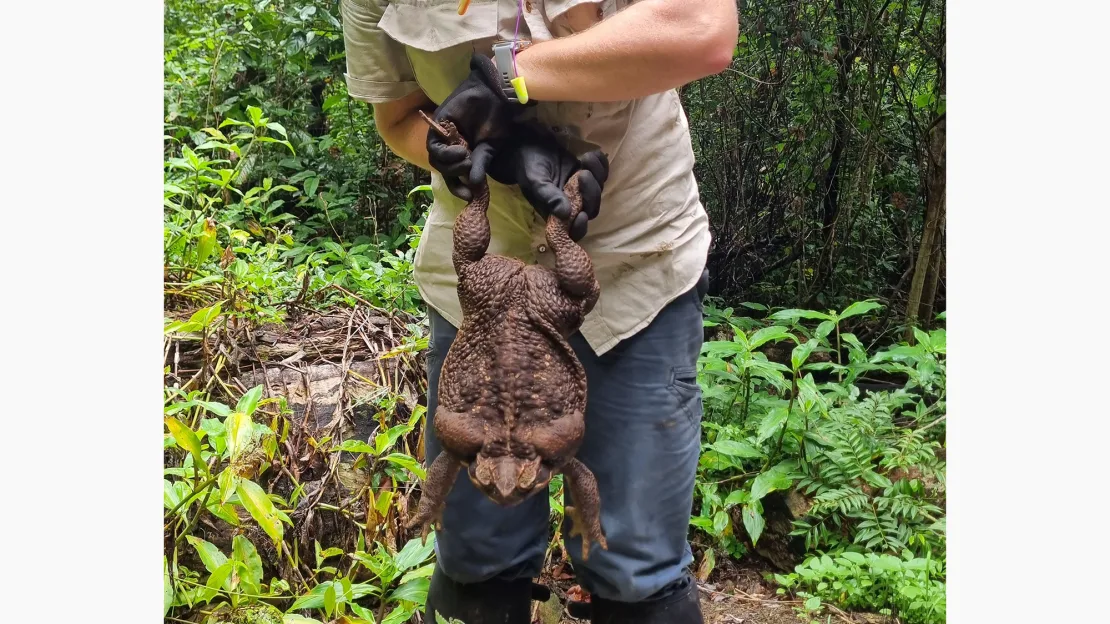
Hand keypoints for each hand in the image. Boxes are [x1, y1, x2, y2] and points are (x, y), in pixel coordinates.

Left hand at [427, 53, 523, 199]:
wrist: (494, 95)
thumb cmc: (497, 119)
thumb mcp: (490, 147)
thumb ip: (480, 164)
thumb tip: (474, 185)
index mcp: (464, 153)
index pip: (454, 176)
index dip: (458, 188)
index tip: (468, 196)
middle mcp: (451, 146)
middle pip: (443, 169)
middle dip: (455, 175)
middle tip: (469, 167)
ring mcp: (444, 136)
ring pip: (436, 160)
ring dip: (451, 165)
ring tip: (466, 157)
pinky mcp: (438, 126)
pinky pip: (434, 147)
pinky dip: (446, 153)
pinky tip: (460, 150)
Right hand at [470, 125, 609, 241]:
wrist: (530, 146)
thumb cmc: (528, 166)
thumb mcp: (535, 182)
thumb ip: (549, 197)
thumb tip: (565, 214)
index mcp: (556, 213)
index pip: (573, 230)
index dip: (580, 227)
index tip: (582, 214)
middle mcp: (571, 204)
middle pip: (592, 208)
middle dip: (591, 192)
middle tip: (582, 173)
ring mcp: (581, 189)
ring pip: (599, 190)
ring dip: (597, 175)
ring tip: (585, 158)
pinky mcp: (587, 173)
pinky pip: (602, 173)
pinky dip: (601, 164)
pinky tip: (592, 154)